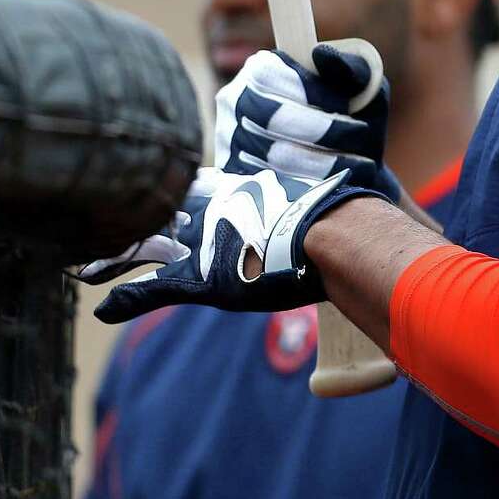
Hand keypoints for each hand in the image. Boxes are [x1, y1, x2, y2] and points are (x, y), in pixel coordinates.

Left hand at [94, 161, 399, 324]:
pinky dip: (127, 300)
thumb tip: (415, 222)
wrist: (346, 231)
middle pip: (165, 211)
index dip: (184, 198)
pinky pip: (155, 290)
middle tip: (103, 222)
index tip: (167, 196)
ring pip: (147, 246)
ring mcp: (209, 243)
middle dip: (137, 218)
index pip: (205, 191)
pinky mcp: (204, 278)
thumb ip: (373, 208)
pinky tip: (103, 309)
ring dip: (115, 256)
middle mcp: (221, 209)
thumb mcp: (362, 203)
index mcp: (249, 189)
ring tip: (83, 265)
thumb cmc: (357, 213)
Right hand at [214, 40, 388, 180]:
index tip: (347, 107)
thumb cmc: (354, 118)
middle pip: (272, 117)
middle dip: (324, 129)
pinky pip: (272, 185)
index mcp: (261, 68)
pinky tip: (335, 181)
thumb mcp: (362, 87)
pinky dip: (311, 184)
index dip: (313, 93)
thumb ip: (349, 66)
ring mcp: (230, 140)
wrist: (350, 171)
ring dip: (325, 159)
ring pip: (275, 154)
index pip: (273, 76)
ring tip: (358, 160)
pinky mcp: (236, 178)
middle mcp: (235, 101)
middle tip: (359, 135)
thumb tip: (320, 53)